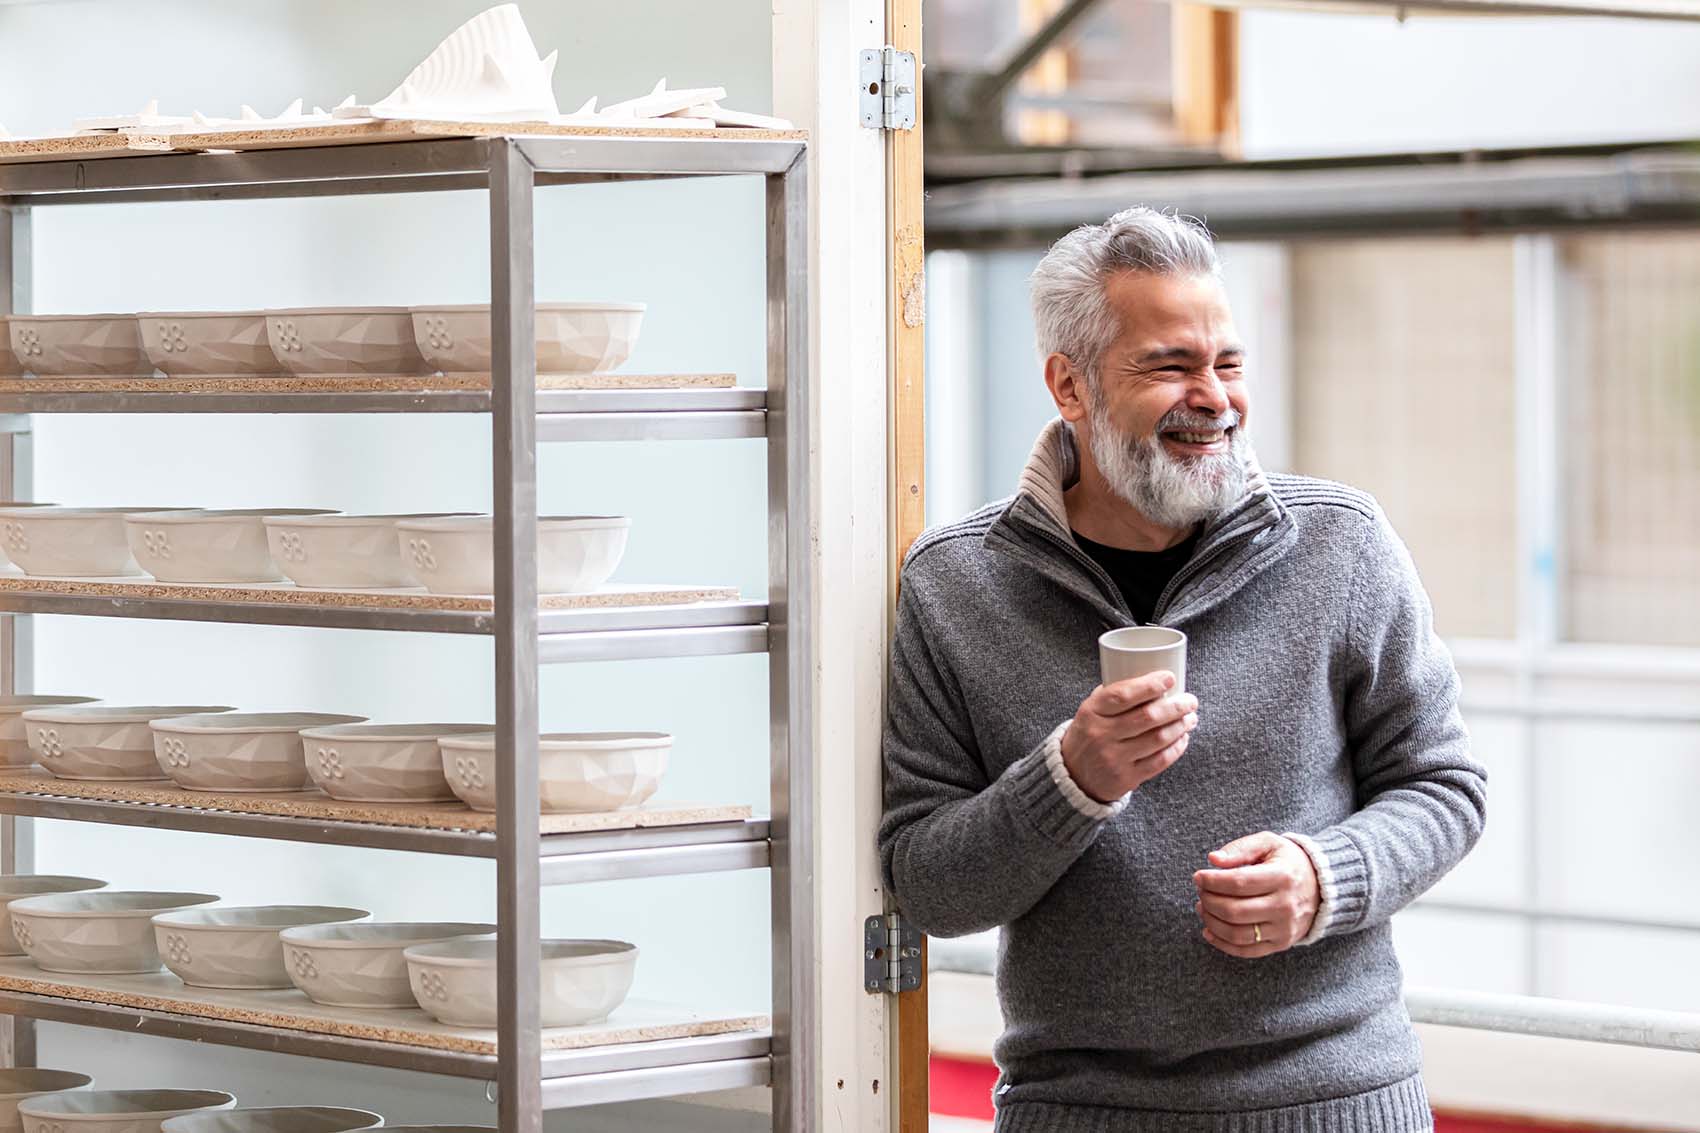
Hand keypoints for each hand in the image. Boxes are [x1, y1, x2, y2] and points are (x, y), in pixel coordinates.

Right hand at [1059, 671, 1197, 803]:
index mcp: (1091, 712)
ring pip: (1157, 738)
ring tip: (1190, 718)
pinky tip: (1183, 738)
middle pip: (1147, 717)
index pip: (1123, 695)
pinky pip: (1159, 761)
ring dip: (1180, 726)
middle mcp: (1101, 734)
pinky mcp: (1126, 778)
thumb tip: (1150, 679)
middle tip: (1190, 700)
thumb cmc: (1088, 735)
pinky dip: (1176, 748)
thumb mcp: (1090, 711)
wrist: (1073, 776)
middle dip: (1176, 706)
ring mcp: (1114, 758)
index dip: (1149, 685)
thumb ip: (1113, 696)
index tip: (1169, 678)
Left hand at [1192, 832, 1319, 957]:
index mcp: (1282, 877)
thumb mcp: (1268, 843)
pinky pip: (1246, 951)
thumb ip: (1241, 848)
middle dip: (1208, 901)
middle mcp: (1285, 906)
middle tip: (1200, 891)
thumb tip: (1213, 859)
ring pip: (1237, 934)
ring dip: (1212, 922)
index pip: (1238, 882)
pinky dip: (1222, 943)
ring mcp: (1284, 928)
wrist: (1321, 887)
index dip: (1212, 881)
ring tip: (1202, 907)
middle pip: (1234, 910)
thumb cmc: (1287, 862)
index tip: (1198, 877)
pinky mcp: (1281, 944)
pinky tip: (1208, 930)